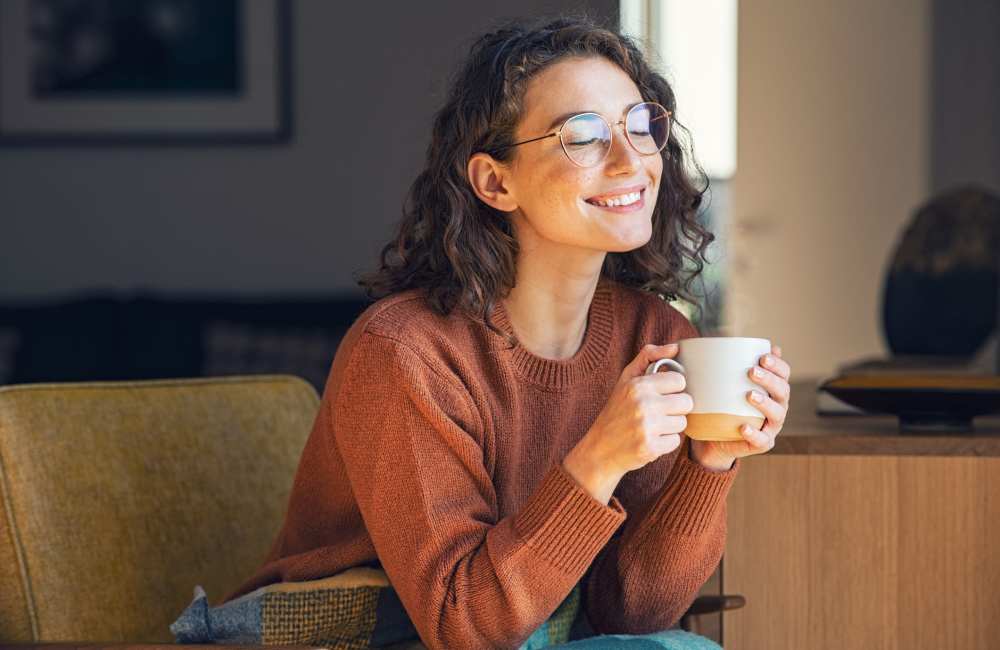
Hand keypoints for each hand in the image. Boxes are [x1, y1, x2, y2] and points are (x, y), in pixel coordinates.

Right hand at [563, 343, 691, 502]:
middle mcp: (643, 404)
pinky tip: (650, 440)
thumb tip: (675, 347)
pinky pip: (676, 442)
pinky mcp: (651, 448)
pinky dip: (665, 443)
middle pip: (686, 402)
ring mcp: (647, 427)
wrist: (599, 449)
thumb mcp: (626, 379)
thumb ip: (649, 357)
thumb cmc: (616, 410)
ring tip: (652, 427)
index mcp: (638, 385)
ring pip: (682, 423)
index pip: (680, 381)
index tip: (661, 395)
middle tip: (658, 412)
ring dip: (671, 426)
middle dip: (675, 409)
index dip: (673, 389)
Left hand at [689, 344, 791, 470]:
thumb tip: (734, 344)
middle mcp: (778, 406)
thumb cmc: (724, 404)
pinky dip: (754, 434)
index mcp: (773, 389)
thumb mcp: (726, 384)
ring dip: (765, 403)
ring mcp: (771, 426)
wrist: (716, 437)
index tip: (762, 356)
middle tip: (751, 371)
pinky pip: (762, 440)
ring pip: (777, 414)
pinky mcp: (762, 443)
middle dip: (770, 379)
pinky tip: (743, 427)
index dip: (778, 364)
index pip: (784, 373)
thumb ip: (732, 365)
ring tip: (749, 395)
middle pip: (782, 391)